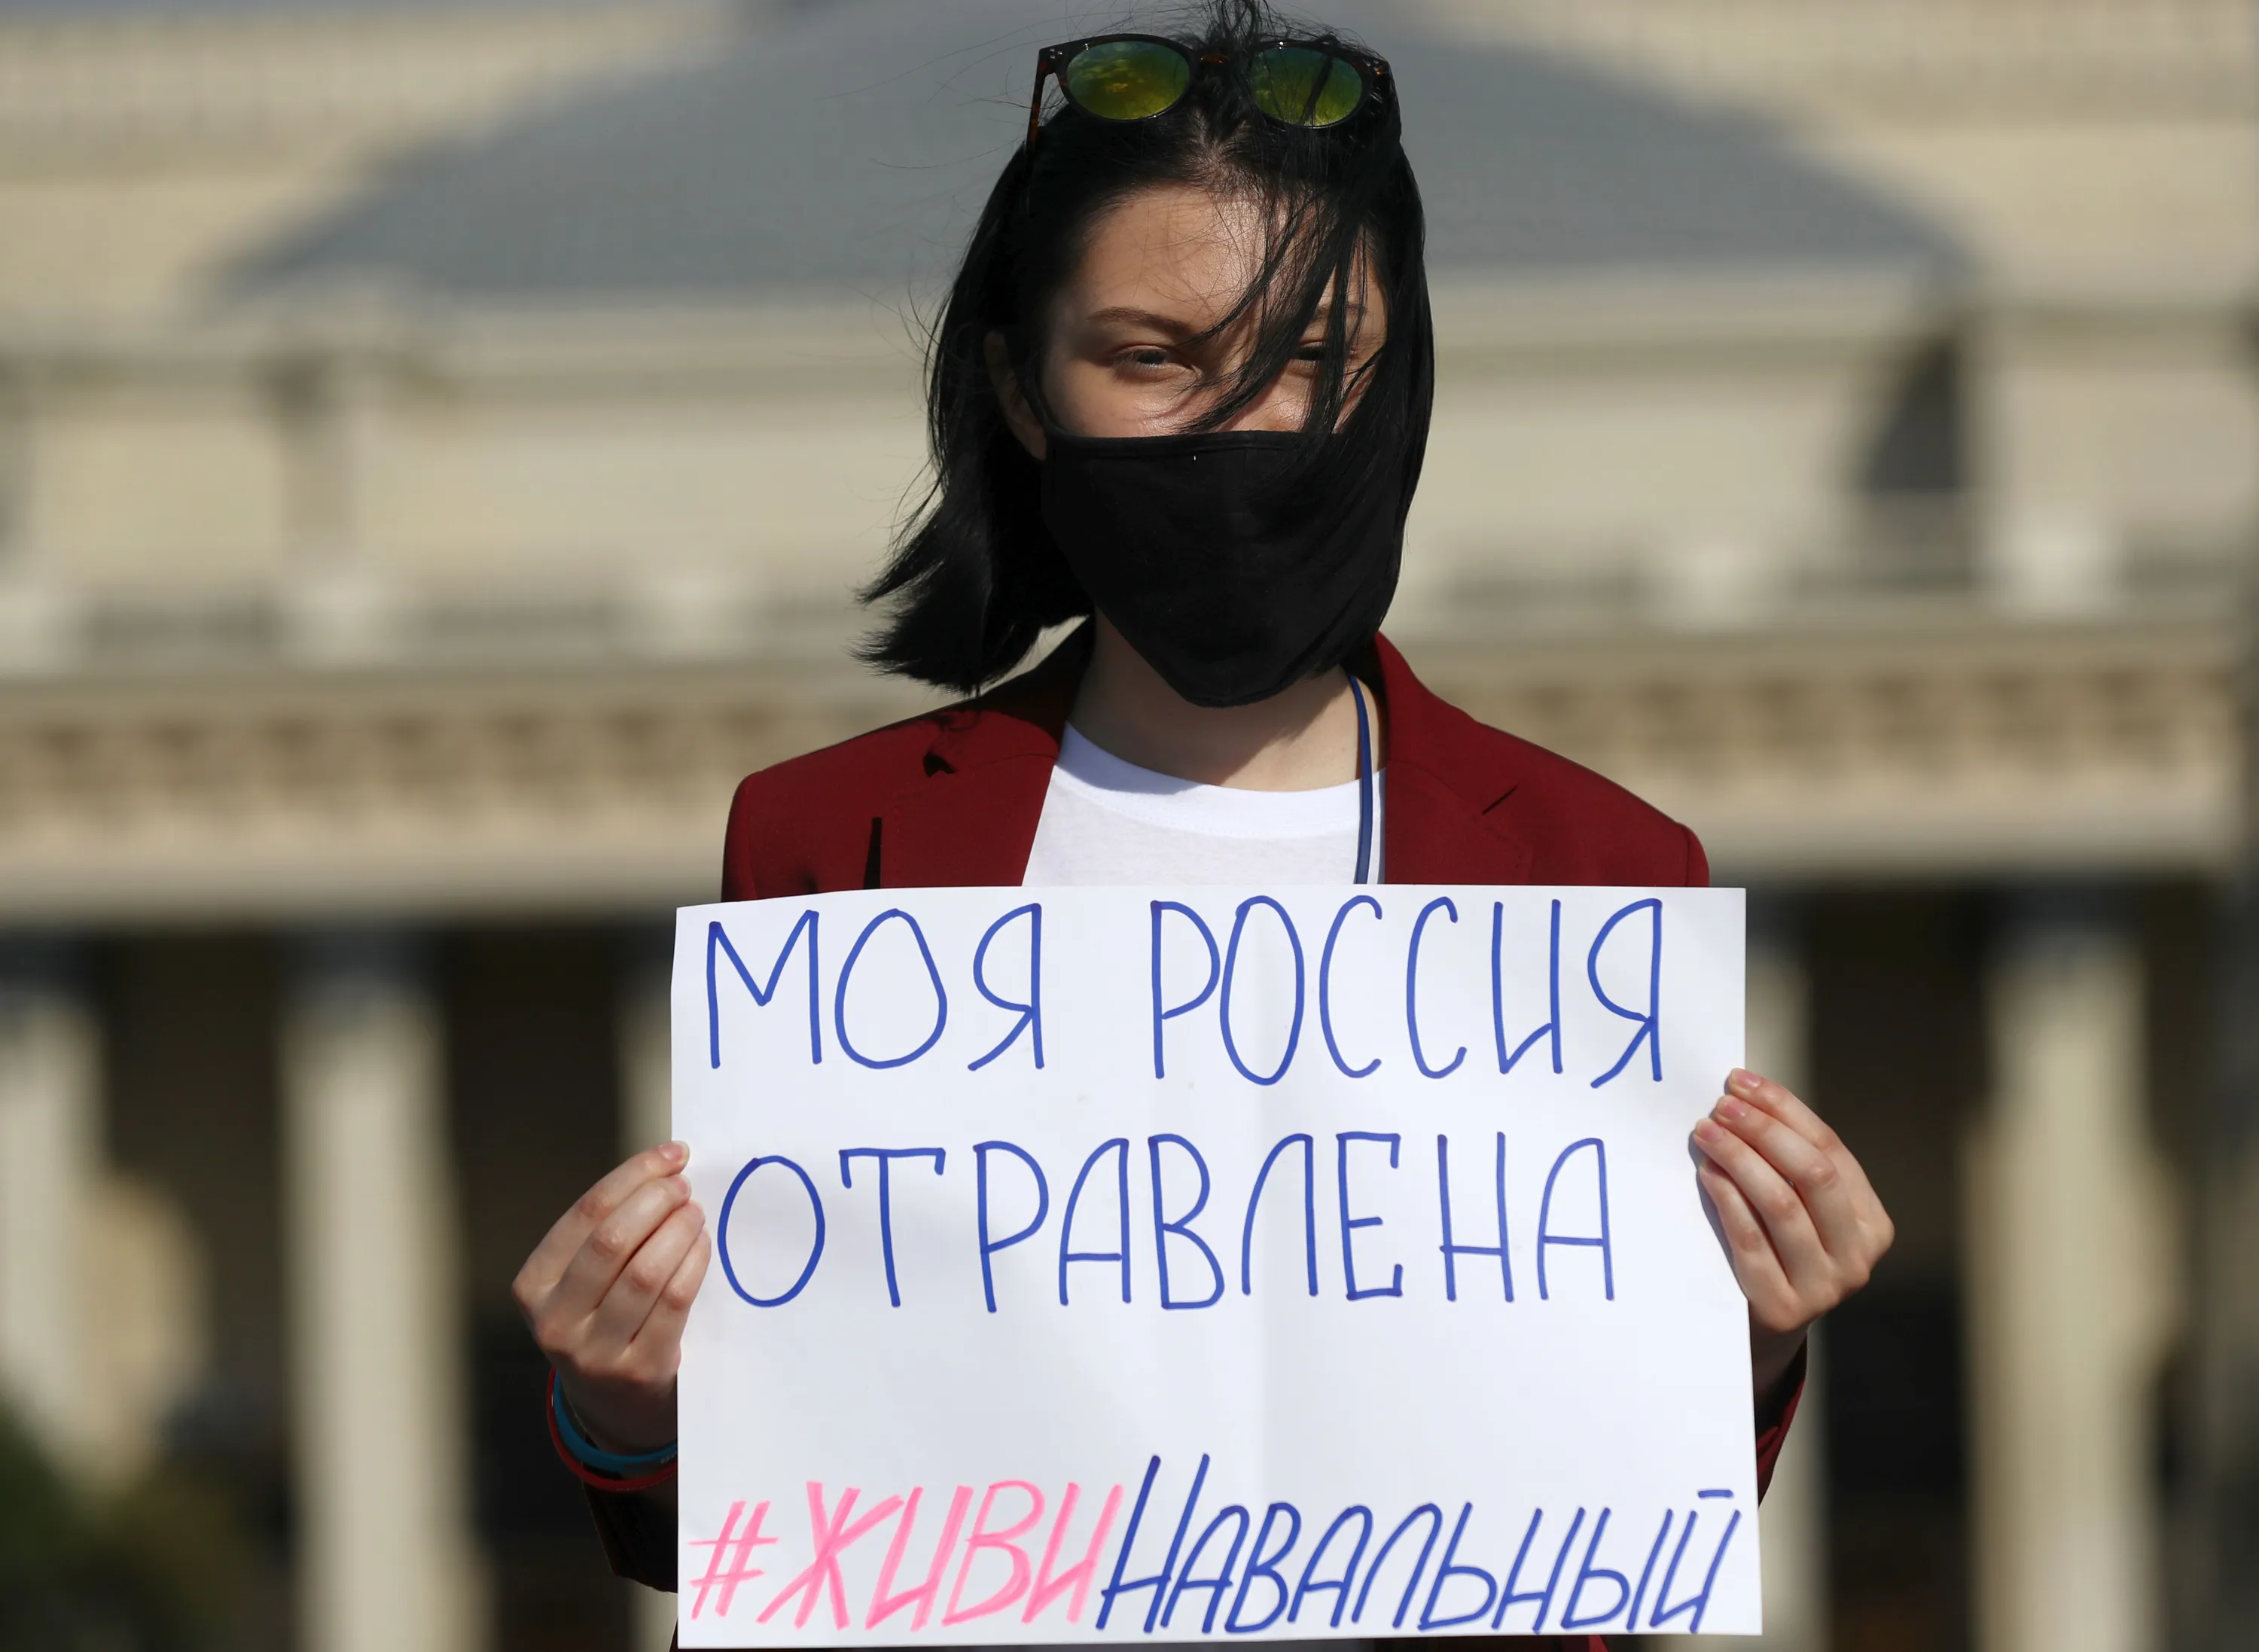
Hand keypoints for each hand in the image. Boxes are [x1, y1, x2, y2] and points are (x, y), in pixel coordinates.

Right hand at [513, 1141, 710, 1452]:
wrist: (615, 1408)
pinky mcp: (638, 1371)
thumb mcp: (581, 1284)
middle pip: (611, 1241)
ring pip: (643, 1273)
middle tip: (685, 1185)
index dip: (633, 1177)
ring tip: (695, 1212)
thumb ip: (607, 1233)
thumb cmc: (602, 1323)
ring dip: (677, 1231)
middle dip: (655, 1201)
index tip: (671, 1155)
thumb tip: (664, 1168)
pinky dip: (692, 1265)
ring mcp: (594, 1352)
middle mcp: (555, 1322)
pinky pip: (672, 1304)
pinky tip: (702, 1246)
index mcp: (532, 1287)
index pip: (585, 1215)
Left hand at [1692, 1068, 1893, 1400]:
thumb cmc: (1776, 1251)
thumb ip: (1785, 1163)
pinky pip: (1752, 1242)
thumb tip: (1742, 1093)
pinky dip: (1728, 1200)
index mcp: (1872, 1223)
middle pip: (1813, 1173)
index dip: (1784, 1110)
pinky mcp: (1785, 1309)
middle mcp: (1859, 1256)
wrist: (1762, 1330)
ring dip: (1740, 1159)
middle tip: (1721, 1106)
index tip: (1741, 1082)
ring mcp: (1826, 1287)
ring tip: (1705, 1133)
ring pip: (1783, 1205)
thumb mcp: (1798, 1209)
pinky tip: (1707, 1174)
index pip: (1830, 1150)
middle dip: (1764, 1130)